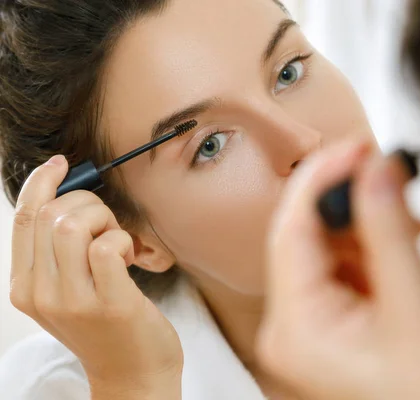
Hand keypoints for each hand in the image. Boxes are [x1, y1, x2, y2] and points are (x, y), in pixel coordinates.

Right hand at [9, 155, 182, 397]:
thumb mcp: (68, 293)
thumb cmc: (107, 327)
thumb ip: (58, 254)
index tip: (60, 164)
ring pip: (73, 224)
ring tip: (119, 242)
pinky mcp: (109, 303)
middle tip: (109, 226)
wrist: (133, 378)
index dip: (41, 183)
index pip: (24, 219)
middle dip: (87, 204)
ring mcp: (72, 301)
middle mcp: (40, 294)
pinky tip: (132, 257)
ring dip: (105, 220)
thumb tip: (65, 200)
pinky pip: (107, 246)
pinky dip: (122, 240)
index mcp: (25, 287)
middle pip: (50, 214)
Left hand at [257, 142, 419, 399]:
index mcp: (296, 329)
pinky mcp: (338, 314)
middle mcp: (294, 325)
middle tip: (386, 169)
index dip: (320, 180)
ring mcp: (314, 320)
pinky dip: (374, 240)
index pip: (290, 231)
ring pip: (329, 242)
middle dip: (348, 197)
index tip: (356, 146)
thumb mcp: (416, 309)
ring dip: (366, 218)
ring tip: (407, 214)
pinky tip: (402, 235)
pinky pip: (347, 260)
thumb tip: (377, 169)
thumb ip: (390, 233)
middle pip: (306, 233)